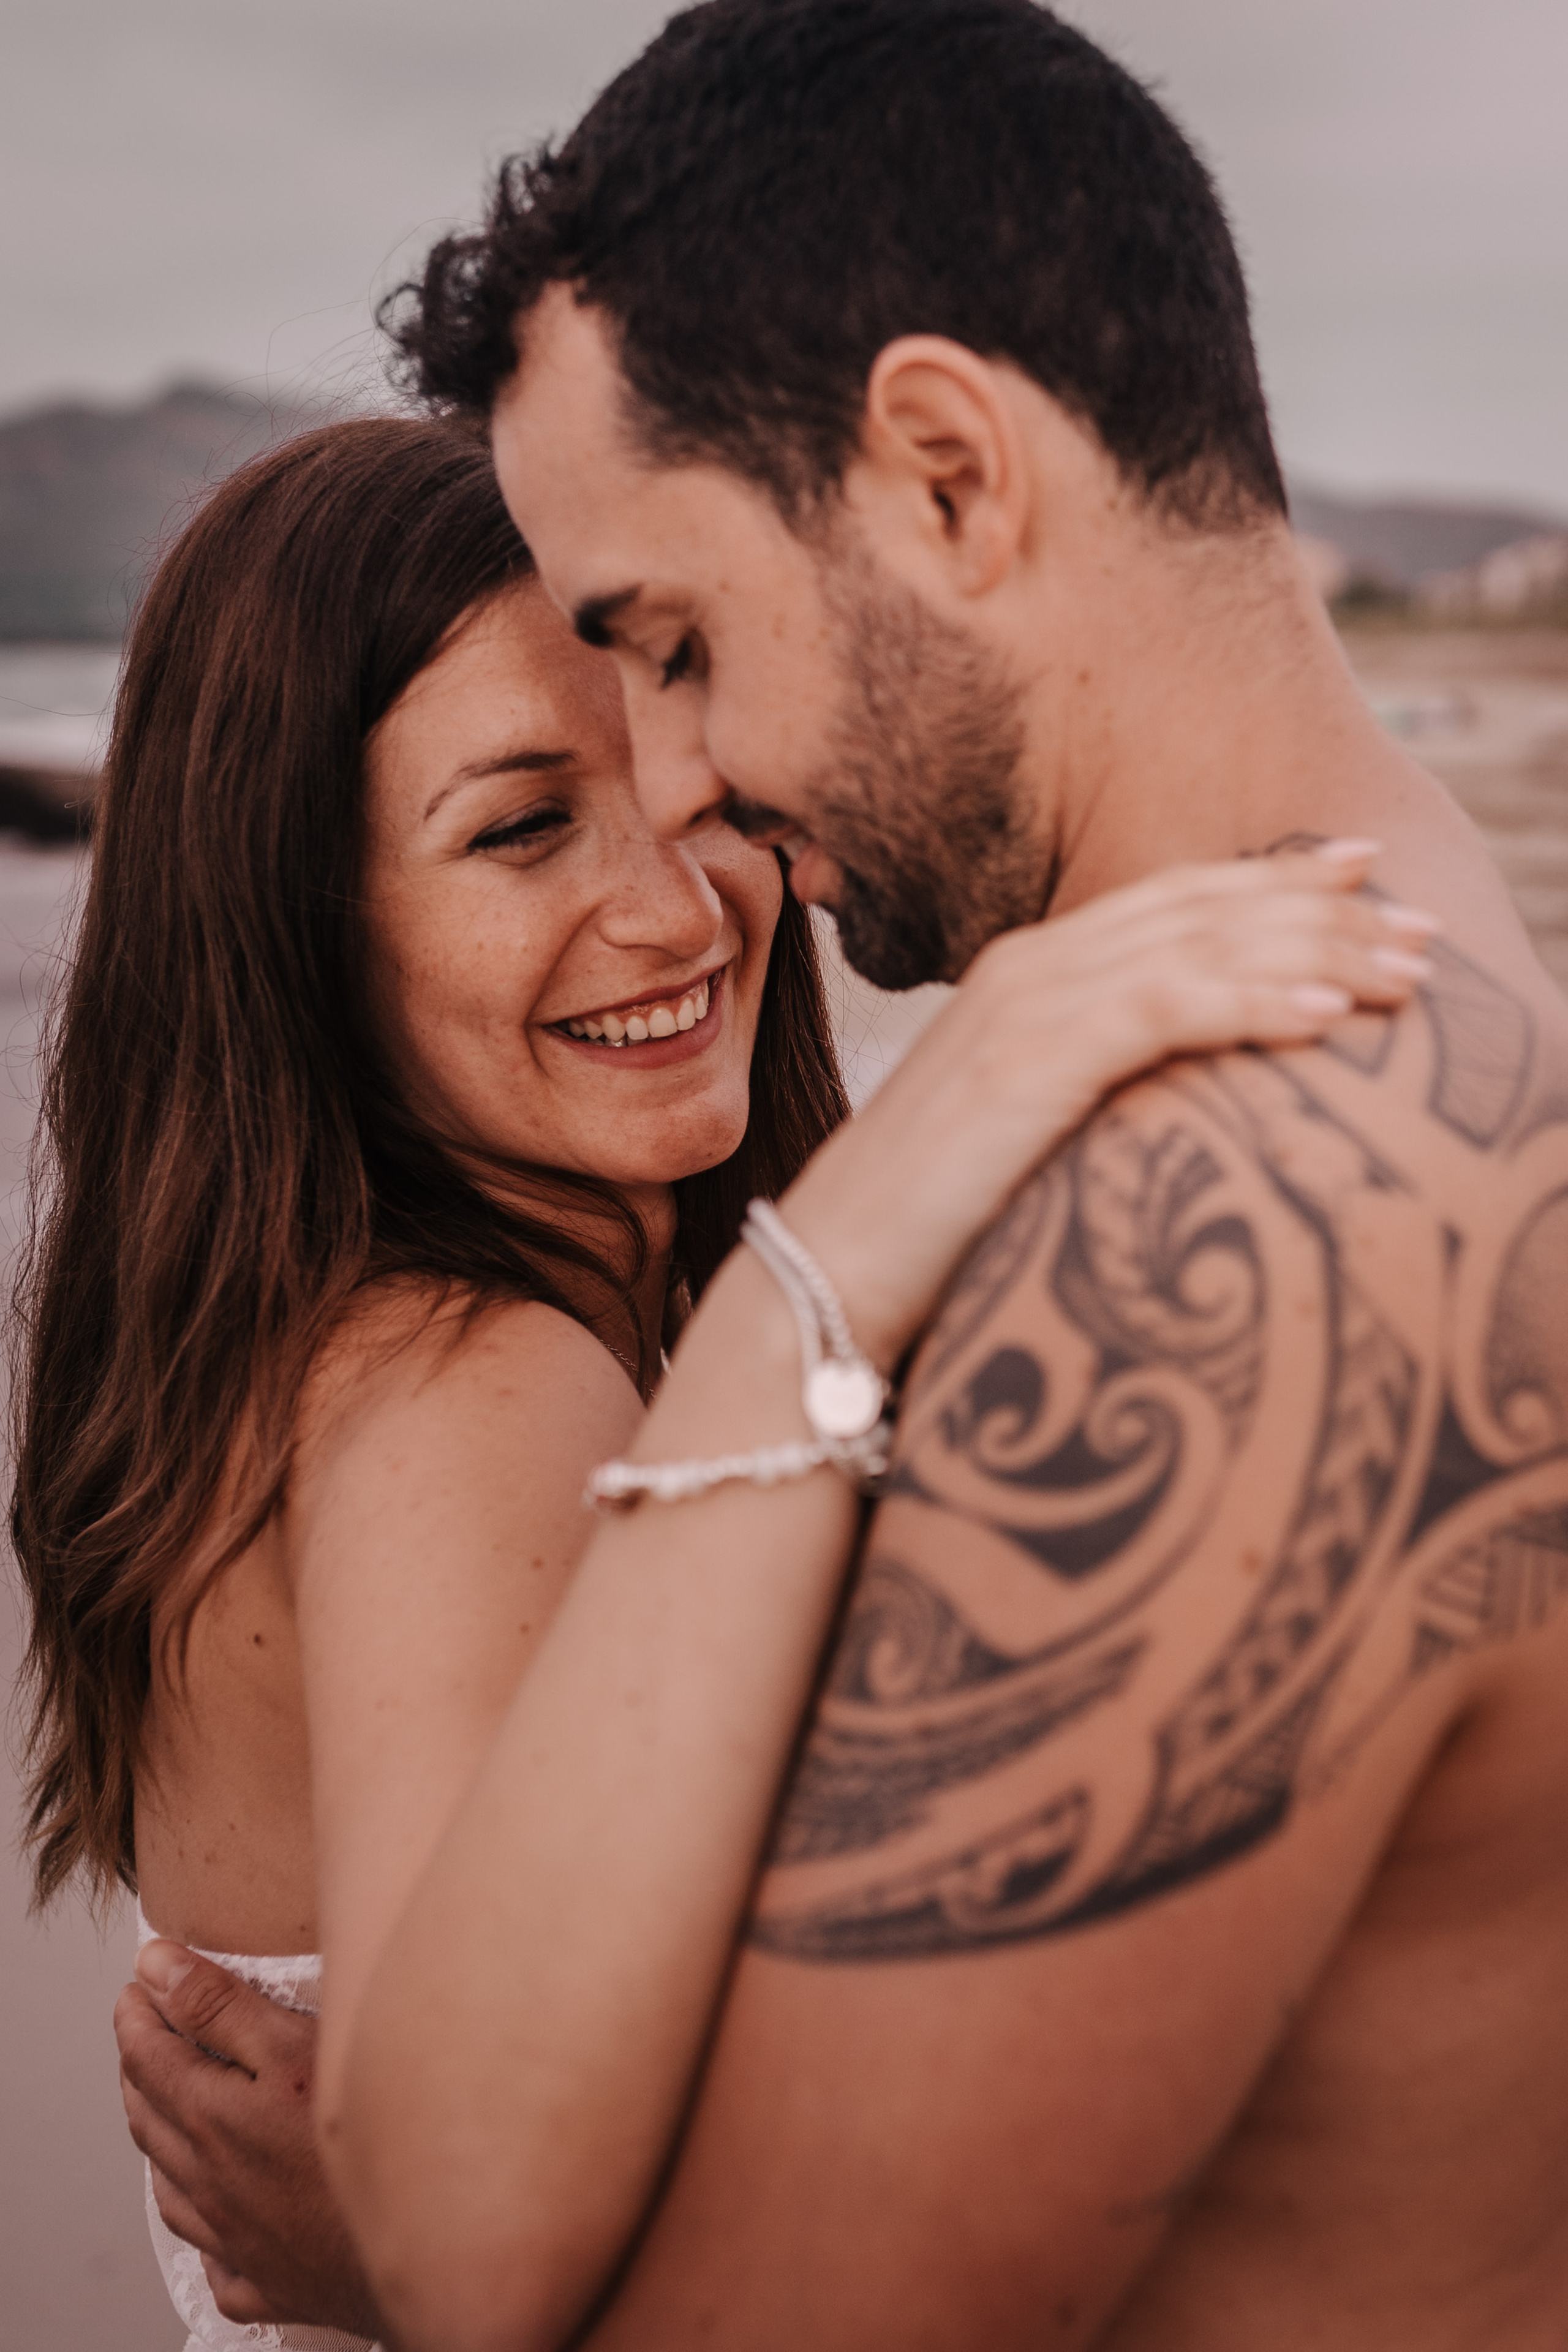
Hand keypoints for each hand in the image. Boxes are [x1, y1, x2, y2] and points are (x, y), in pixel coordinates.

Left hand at [116, 1939, 382, 2339]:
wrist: (418, 2239)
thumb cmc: (362, 2138)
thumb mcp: (291, 2046)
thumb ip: (219, 2007)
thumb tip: (153, 1969)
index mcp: (209, 2119)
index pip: (148, 2058)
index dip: (135, 2015)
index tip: (134, 1988)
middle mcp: (209, 2182)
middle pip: (151, 2119)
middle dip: (139, 2067)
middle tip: (142, 2033)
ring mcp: (236, 2238)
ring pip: (173, 2188)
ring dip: (160, 2140)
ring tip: (165, 2109)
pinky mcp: (271, 2280)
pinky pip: (217, 2259)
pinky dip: (205, 2228)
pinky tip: (217, 2216)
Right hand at [785, 840, 1437, 1364]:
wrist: (829, 1274)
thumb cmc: (932, 1222)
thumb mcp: (1026, 1127)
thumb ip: (1094, 1082)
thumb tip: (1183, 1093)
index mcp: (1029, 975)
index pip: (1175, 903)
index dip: (1276, 882)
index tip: (1369, 880)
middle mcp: (1029, 969)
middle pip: (1201, 910)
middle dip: (1322, 910)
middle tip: (1421, 926)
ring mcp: (1024, 1008)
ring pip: (1196, 946)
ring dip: (1313, 948)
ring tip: (1404, 967)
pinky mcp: (1027, 1064)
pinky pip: (1162, 1008)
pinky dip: (1250, 999)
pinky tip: (1325, 1011)